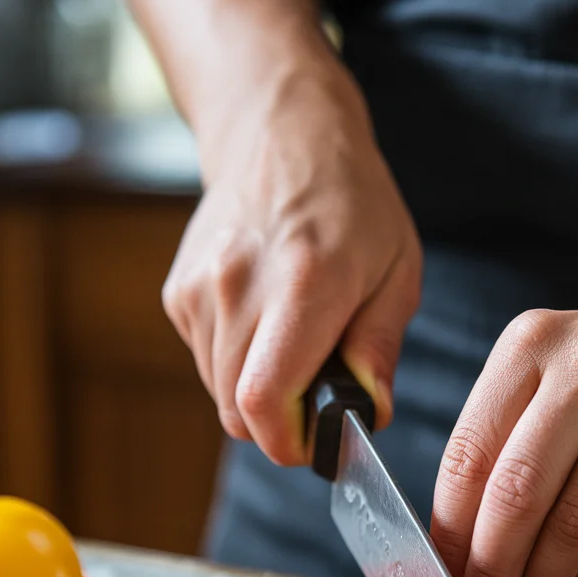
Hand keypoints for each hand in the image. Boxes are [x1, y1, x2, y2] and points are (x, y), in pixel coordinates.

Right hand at [162, 58, 421, 465]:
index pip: (264, 401)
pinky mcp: (178, 293)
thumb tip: (371, 414)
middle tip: (320, 395)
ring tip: (296, 346)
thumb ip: (379, 348)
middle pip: (238, 410)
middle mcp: (239, 288)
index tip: (319, 442)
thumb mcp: (398, 271)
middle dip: (281, 424)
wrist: (281, 134)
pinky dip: (237, 363)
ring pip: (219, 392)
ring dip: (258, 393)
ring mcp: (200, 290)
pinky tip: (267, 323)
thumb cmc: (352, 202)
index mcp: (304, 285)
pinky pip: (206, 361)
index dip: (290, 442)